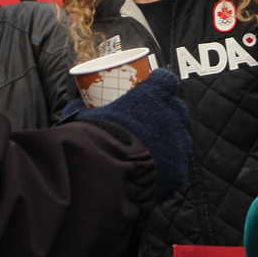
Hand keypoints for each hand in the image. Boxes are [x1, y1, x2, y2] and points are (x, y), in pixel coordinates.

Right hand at [63, 69, 190, 201]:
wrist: (108, 175)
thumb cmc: (96, 139)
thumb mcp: (87, 118)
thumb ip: (83, 109)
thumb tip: (77, 104)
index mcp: (151, 97)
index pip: (166, 80)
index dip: (160, 83)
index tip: (151, 88)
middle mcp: (170, 117)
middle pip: (177, 108)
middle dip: (168, 112)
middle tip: (150, 120)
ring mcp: (177, 143)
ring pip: (180, 137)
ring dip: (170, 139)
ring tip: (152, 148)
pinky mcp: (178, 169)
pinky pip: (177, 164)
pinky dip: (167, 165)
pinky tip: (154, 171)